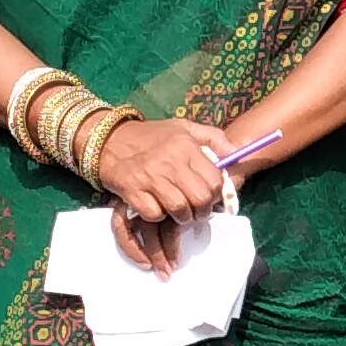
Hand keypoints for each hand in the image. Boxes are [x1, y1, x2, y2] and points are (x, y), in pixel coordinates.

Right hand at [91, 117, 232, 273]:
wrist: (109, 140)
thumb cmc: (151, 136)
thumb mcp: (184, 128)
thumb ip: (213, 138)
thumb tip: (236, 153)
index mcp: (186, 146)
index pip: (215, 179)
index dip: (216, 194)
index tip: (211, 197)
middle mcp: (170, 161)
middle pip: (200, 198)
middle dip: (202, 210)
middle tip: (197, 210)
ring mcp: (150, 177)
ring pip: (180, 209)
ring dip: (183, 217)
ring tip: (181, 213)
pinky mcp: (132, 190)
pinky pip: (154, 214)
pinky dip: (159, 216)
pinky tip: (158, 208)